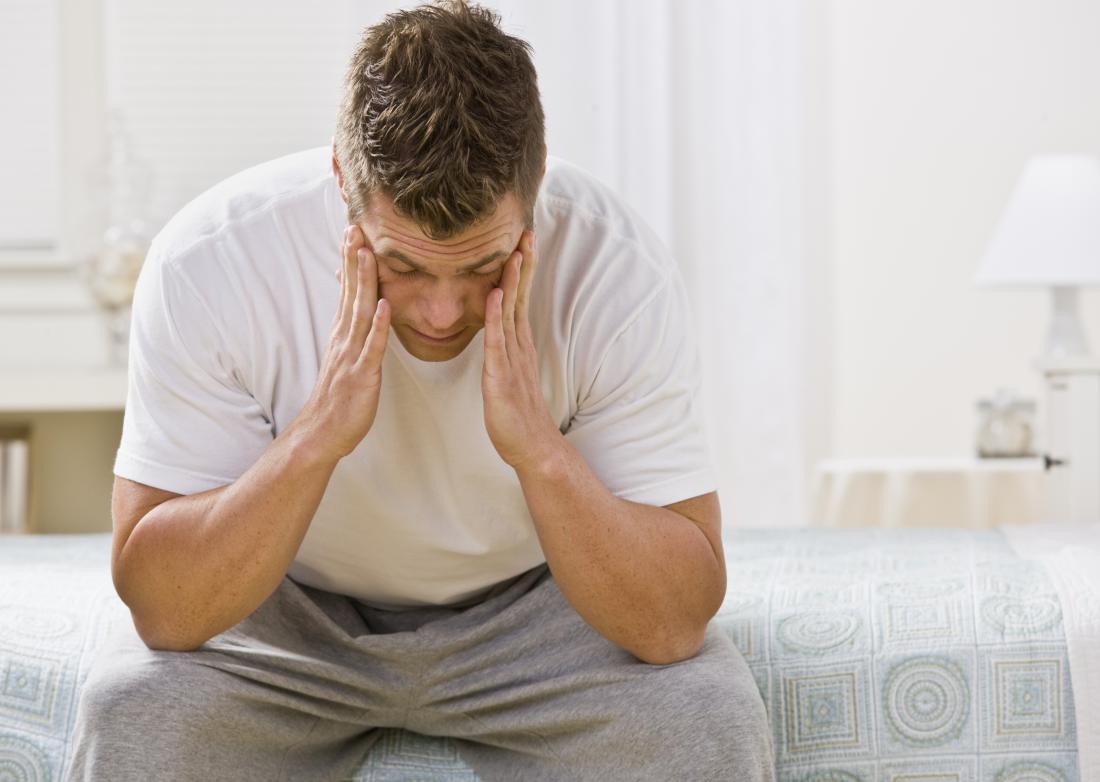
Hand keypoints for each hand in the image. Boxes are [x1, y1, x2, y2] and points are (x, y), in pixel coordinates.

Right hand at [293, 225, 389, 462]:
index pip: (348, 289)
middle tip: (355, 226)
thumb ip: (354, 334)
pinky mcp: (362, 375)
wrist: (322, 432)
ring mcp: (352, 355)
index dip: (350, 261)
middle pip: (351, 292)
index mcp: (343, 334)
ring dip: (364, 282)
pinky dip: (378, 326)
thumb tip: (363, 311)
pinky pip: (372, 347)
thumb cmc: (339, 398)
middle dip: (354, 259)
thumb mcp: (347, 358)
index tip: (354, 231)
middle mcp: (345, 339)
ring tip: (368, 253)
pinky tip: (384, 305)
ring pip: (359, 312)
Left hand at [482, 230, 559, 469]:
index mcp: (518, 344)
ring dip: (513, 280)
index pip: (519, 297)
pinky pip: (498, 341)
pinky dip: (497, 316)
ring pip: (512, 312)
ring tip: (515, 251)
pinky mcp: (502, 376)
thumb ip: (504, 351)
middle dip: (524, 263)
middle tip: (527, 231)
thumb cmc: (516, 414)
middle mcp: (519, 346)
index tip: (522, 240)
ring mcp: (512, 360)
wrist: (531, 447)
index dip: (521, 269)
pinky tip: (496, 295)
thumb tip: (499, 331)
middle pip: (521, 296)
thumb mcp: (507, 374)